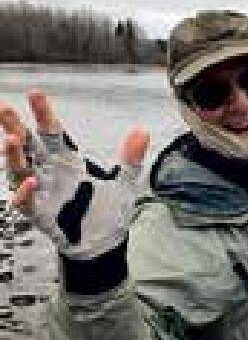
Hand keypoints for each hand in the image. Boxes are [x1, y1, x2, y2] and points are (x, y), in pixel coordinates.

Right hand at [0, 90, 148, 259]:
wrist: (104, 244)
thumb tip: (142, 132)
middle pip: (27, 145)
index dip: (43, 113)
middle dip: (15, 126)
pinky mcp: (40, 214)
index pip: (51, 131)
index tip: (36, 94)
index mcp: (67, 161)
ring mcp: (42, 193)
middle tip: (5, 108)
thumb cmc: (107, 213)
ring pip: (19, 170)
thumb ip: (130, 157)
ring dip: (13, 156)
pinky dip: (25, 193)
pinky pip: (26, 202)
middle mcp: (50, 173)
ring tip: (12, 140)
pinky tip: (29, 183)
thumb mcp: (123, 182)